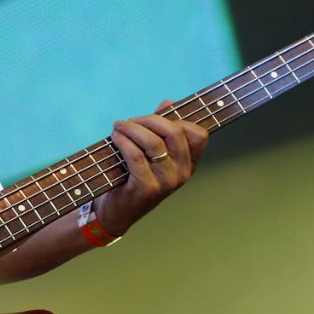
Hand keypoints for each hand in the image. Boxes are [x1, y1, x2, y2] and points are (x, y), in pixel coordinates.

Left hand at [93, 99, 208, 237]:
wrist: (117, 211)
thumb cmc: (133, 176)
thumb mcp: (150, 152)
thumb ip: (160, 129)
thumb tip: (169, 102)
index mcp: (188, 163)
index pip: (198, 135)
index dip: (177, 120)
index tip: (154, 118)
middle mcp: (182, 173)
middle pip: (174, 132)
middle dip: (149, 119)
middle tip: (130, 121)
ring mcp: (166, 182)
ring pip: (153, 142)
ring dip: (132, 128)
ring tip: (118, 127)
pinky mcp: (147, 188)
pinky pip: (136, 156)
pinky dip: (123, 141)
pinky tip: (115, 137)